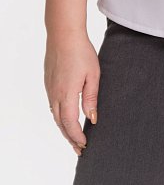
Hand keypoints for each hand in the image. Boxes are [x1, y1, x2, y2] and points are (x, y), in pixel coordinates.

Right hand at [44, 31, 99, 155]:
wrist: (64, 35)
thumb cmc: (81, 52)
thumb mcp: (93, 75)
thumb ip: (91, 98)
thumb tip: (92, 118)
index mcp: (67, 94)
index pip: (70, 123)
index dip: (77, 136)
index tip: (84, 145)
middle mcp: (55, 95)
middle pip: (60, 123)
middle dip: (70, 137)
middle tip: (80, 149)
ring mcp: (50, 89)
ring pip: (55, 115)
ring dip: (64, 128)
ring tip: (73, 137)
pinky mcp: (49, 83)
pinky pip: (52, 105)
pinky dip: (59, 116)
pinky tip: (65, 117)